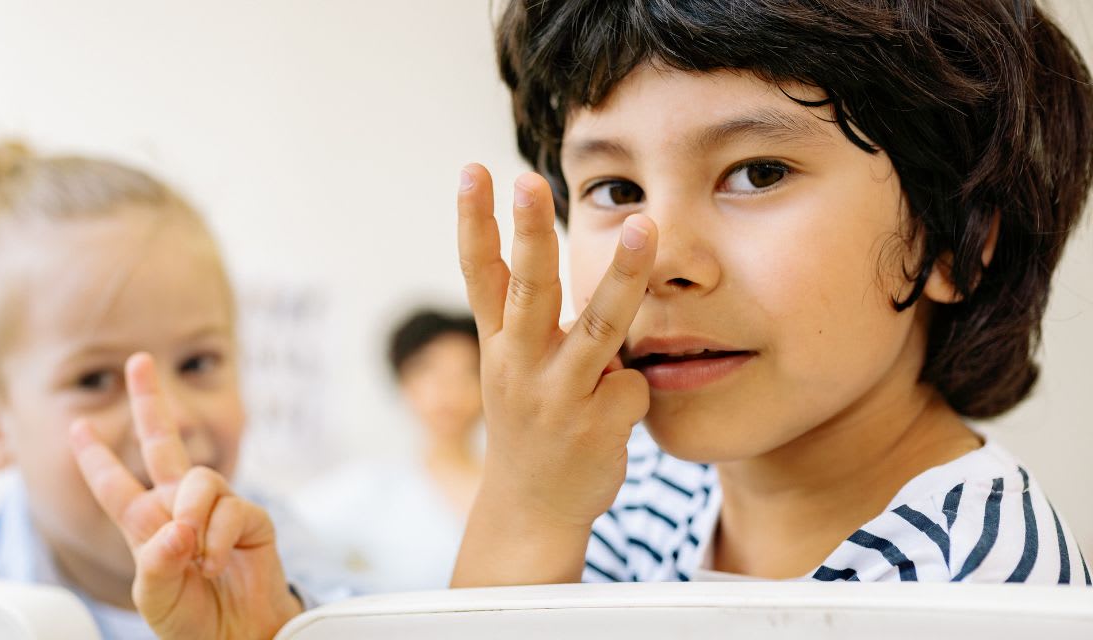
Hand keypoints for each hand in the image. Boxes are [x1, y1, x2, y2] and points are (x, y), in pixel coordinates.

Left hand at [70, 353, 301, 639]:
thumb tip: (178, 527)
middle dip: (150, 400)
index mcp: (147, 525)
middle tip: (139, 362)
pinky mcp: (251, 519)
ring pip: (200, 480)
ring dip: (194, 517)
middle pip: (163, 442)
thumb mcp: (153, 599)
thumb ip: (154, 562)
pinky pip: (232, 509)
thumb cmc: (193, 619)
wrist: (240, 637)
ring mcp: (217, 510)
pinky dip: (219, 538)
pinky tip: (218, 561)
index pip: (115, 484)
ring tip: (198, 557)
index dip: (95, 457)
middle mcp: (180, 508)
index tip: (77, 427)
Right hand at [451, 165, 656, 585]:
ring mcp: (558, 396)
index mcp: (498, 344)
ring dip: (622, 275)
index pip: (480, 274)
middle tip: (531, 181)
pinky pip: (634, 383)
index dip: (474, 222)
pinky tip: (617, 414)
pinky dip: (634, 389)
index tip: (474, 170)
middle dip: (532, 233)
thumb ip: (523, 313)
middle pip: (530, 290)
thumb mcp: (511, 364)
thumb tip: (542, 246)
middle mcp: (520, 366)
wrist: (533, 507)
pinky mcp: (596, 425)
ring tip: (643, 227)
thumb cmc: (531, 419)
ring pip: (598, 326)